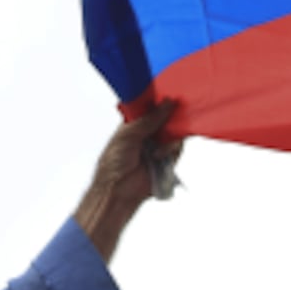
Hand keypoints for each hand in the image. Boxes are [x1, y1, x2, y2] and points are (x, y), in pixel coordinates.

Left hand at [74, 101, 181, 262]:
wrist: (117, 192)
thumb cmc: (114, 162)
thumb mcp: (128, 134)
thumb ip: (149, 119)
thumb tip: (167, 102)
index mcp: (135, 124)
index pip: (151, 108)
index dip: (161, 103)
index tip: (171, 97)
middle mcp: (148, 134)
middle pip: (166, 119)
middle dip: (171, 117)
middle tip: (176, 113)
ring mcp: (158, 147)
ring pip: (174, 133)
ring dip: (170, 137)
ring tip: (159, 145)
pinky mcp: (167, 161)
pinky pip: (177, 149)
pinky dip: (171, 149)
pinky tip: (160, 155)